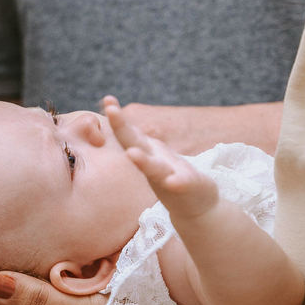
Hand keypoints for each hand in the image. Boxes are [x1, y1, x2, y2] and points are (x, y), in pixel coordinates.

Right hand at [104, 96, 219, 219]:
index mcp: (147, 150)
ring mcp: (167, 177)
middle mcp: (152, 162)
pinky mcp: (186, 188)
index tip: (107, 98)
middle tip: (112, 110)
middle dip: (121, 127)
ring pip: (153, 168)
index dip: (117, 117)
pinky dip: (176, 182)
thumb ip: (136, 139)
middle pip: (133, 143)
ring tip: (132, 153)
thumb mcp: (152, 153)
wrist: (196, 206)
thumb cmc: (172, 175)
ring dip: (142, 161)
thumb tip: (119, 118)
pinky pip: (181, 184)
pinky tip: (174, 181)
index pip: (127, 132)